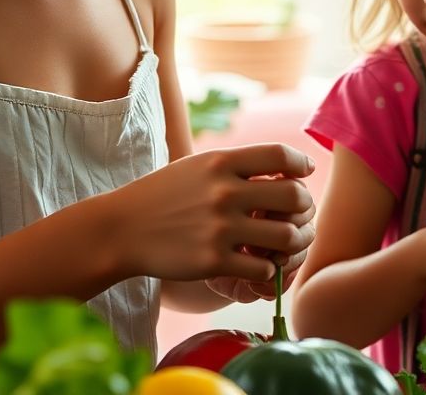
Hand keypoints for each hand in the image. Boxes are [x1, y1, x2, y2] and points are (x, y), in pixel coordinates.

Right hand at [109, 143, 315, 283]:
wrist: (121, 229)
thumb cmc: (163, 195)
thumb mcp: (197, 166)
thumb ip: (236, 165)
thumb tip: (285, 165)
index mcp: (221, 162)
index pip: (280, 154)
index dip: (301, 163)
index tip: (304, 173)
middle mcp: (224, 192)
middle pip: (294, 195)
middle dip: (304, 207)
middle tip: (298, 215)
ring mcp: (220, 228)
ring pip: (287, 237)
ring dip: (293, 243)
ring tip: (284, 245)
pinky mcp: (213, 261)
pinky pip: (264, 269)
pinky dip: (268, 270)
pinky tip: (257, 265)